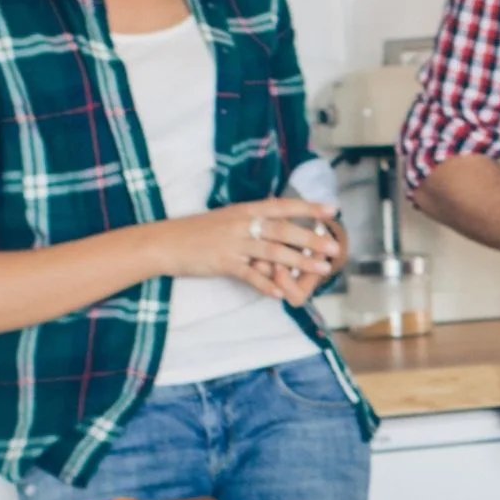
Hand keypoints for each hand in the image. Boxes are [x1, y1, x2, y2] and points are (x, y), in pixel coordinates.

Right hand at [162, 199, 343, 304]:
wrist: (164, 242)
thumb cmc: (198, 231)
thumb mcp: (228, 217)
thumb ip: (253, 217)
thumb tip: (278, 213)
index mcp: (245, 210)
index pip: (282, 206)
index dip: (308, 208)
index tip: (332, 210)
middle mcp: (241, 224)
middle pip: (282, 230)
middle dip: (311, 238)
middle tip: (335, 247)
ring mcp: (232, 244)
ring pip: (272, 252)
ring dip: (299, 261)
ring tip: (321, 269)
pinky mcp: (222, 263)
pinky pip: (249, 275)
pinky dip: (266, 285)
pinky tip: (282, 293)